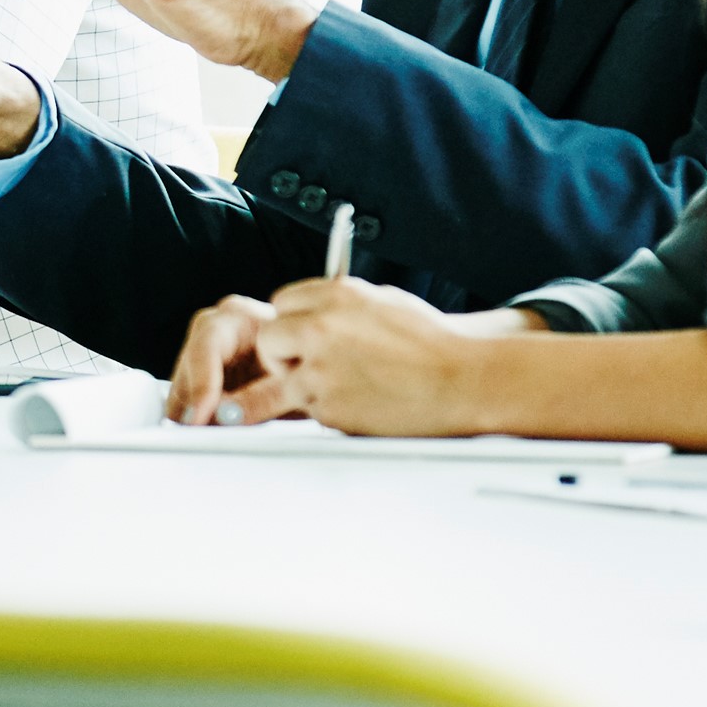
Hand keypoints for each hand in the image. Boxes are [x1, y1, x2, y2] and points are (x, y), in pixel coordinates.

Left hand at [165, 277, 502, 432]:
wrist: (462, 379)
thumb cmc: (431, 343)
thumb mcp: (383, 304)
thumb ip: (344, 307)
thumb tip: (318, 313)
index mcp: (337, 294)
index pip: (284, 302)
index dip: (289, 323)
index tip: (297, 338)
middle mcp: (322, 325)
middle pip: (268, 336)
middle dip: (277, 355)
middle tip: (298, 370)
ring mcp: (320, 366)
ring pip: (269, 375)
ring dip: (264, 392)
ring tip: (244, 410)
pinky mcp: (326, 404)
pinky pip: (301, 409)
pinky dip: (313, 412)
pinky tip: (339, 411)